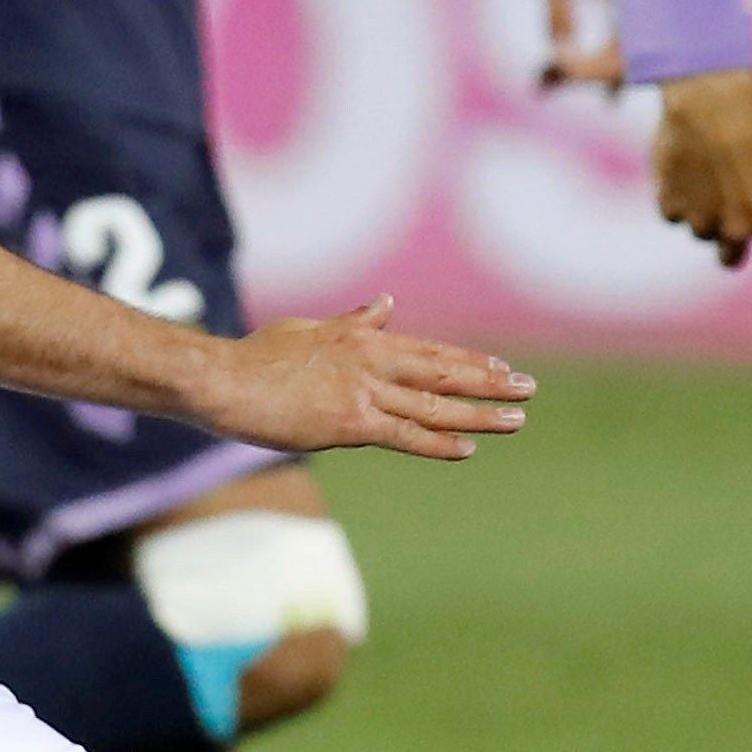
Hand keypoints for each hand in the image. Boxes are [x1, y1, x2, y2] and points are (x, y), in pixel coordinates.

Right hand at [188, 298, 532, 461]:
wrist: (223, 380)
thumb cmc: (257, 357)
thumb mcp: (311, 328)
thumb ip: (354, 320)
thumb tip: (385, 303)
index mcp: (363, 338)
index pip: (430, 351)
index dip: (469, 362)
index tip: (501, 367)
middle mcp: (372, 360)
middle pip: (444, 373)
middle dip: (489, 382)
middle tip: (528, 388)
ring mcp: (364, 391)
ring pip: (434, 405)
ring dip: (480, 413)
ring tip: (516, 419)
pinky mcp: (350, 423)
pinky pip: (405, 435)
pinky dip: (438, 443)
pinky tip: (469, 448)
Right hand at [652, 66, 751, 278]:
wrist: (709, 89)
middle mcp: (737, 230)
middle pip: (732, 259)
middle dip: (735, 240)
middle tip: (736, 206)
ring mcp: (699, 220)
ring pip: (702, 233)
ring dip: (707, 214)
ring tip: (711, 171)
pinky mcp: (668, 205)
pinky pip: (675, 214)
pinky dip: (680, 198)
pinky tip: (688, 166)